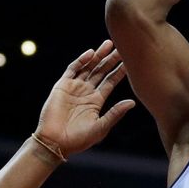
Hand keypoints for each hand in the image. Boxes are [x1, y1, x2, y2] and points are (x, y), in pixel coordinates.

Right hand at [35, 41, 134, 157]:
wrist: (56, 143)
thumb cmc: (79, 139)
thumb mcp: (101, 126)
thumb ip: (115, 113)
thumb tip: (132, 102)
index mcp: (96, 101)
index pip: (111, 81)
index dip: (120, 71)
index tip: (130, 61)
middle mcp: (86, 92)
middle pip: (101, 71)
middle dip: (111, 59)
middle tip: (122, 47)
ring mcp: (74, 87)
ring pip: (88, 67)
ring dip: (98, 56)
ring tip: (109, 44)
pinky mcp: (62, 86)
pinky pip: (73, 69)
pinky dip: (81, 61)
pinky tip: (91, 54)